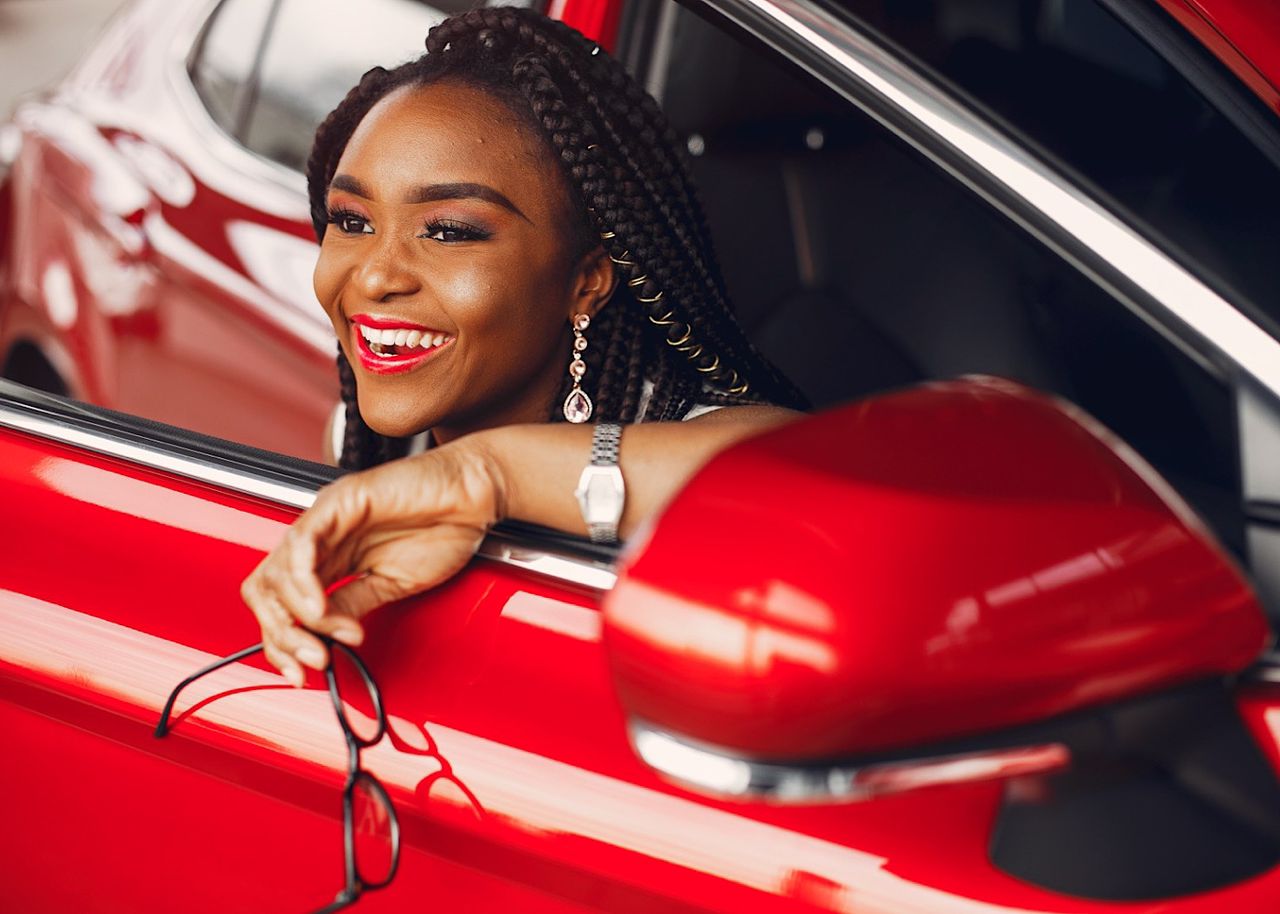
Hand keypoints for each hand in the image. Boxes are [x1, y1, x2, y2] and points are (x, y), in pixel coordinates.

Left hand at [241, 440, 505, 684]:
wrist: (473, 495)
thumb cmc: (442, 530)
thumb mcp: (391, 584)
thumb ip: (352, 604)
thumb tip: (323, 637)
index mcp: (331, 557)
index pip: (280, 603)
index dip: (281, 641)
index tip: (300, 672)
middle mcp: (320, 538)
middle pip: (267, 590)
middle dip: (282, 635)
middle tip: (313, 660)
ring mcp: (326, 518)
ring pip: (277, 571)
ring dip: (297, 616)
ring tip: (328, 637)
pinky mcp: (338, 501)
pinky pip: (302, 543)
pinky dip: (304, 581)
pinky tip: (320, 606)